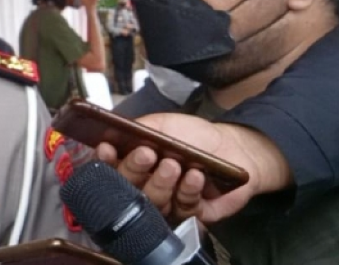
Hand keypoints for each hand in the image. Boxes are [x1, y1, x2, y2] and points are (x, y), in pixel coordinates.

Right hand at [96, 113, 280, 222]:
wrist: (234, 148)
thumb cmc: (193, 135)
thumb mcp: (162, 124)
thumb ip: (138, 130)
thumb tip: (112, 134)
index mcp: (133, 165)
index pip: (109, 168)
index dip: (104, 162)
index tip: (106, 149)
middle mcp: (145, 187)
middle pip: (127, 189)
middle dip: (133, 170)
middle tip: (146, 154)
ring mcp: (167, 203)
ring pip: (154, 203)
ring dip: (161, 183)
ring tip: (174, 165)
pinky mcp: (191, 215)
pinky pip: (184, 209)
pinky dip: (188, 191)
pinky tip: (195, 176)